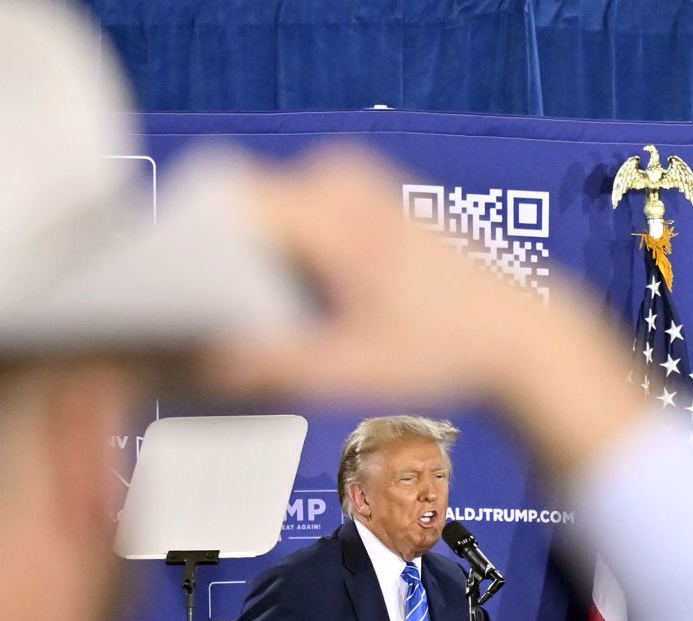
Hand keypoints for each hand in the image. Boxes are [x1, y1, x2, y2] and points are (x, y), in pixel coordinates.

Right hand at [204, 148, 646, 481]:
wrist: (514, 329)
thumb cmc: (440, 349)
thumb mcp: (349, 370)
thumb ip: (270, 365)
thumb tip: (199, 362)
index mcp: (334, 219)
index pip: (229, 207)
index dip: (192, 251)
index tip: (178, 297)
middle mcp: (339, 180)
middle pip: (241, 208)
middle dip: (221, 261)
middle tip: (221, 321)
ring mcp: (351, 177)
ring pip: (265, 210)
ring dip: (253, 259)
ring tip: (266, 314)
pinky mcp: (359, 189)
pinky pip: (294, 208)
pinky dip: (283, 249)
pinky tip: (299, 298)